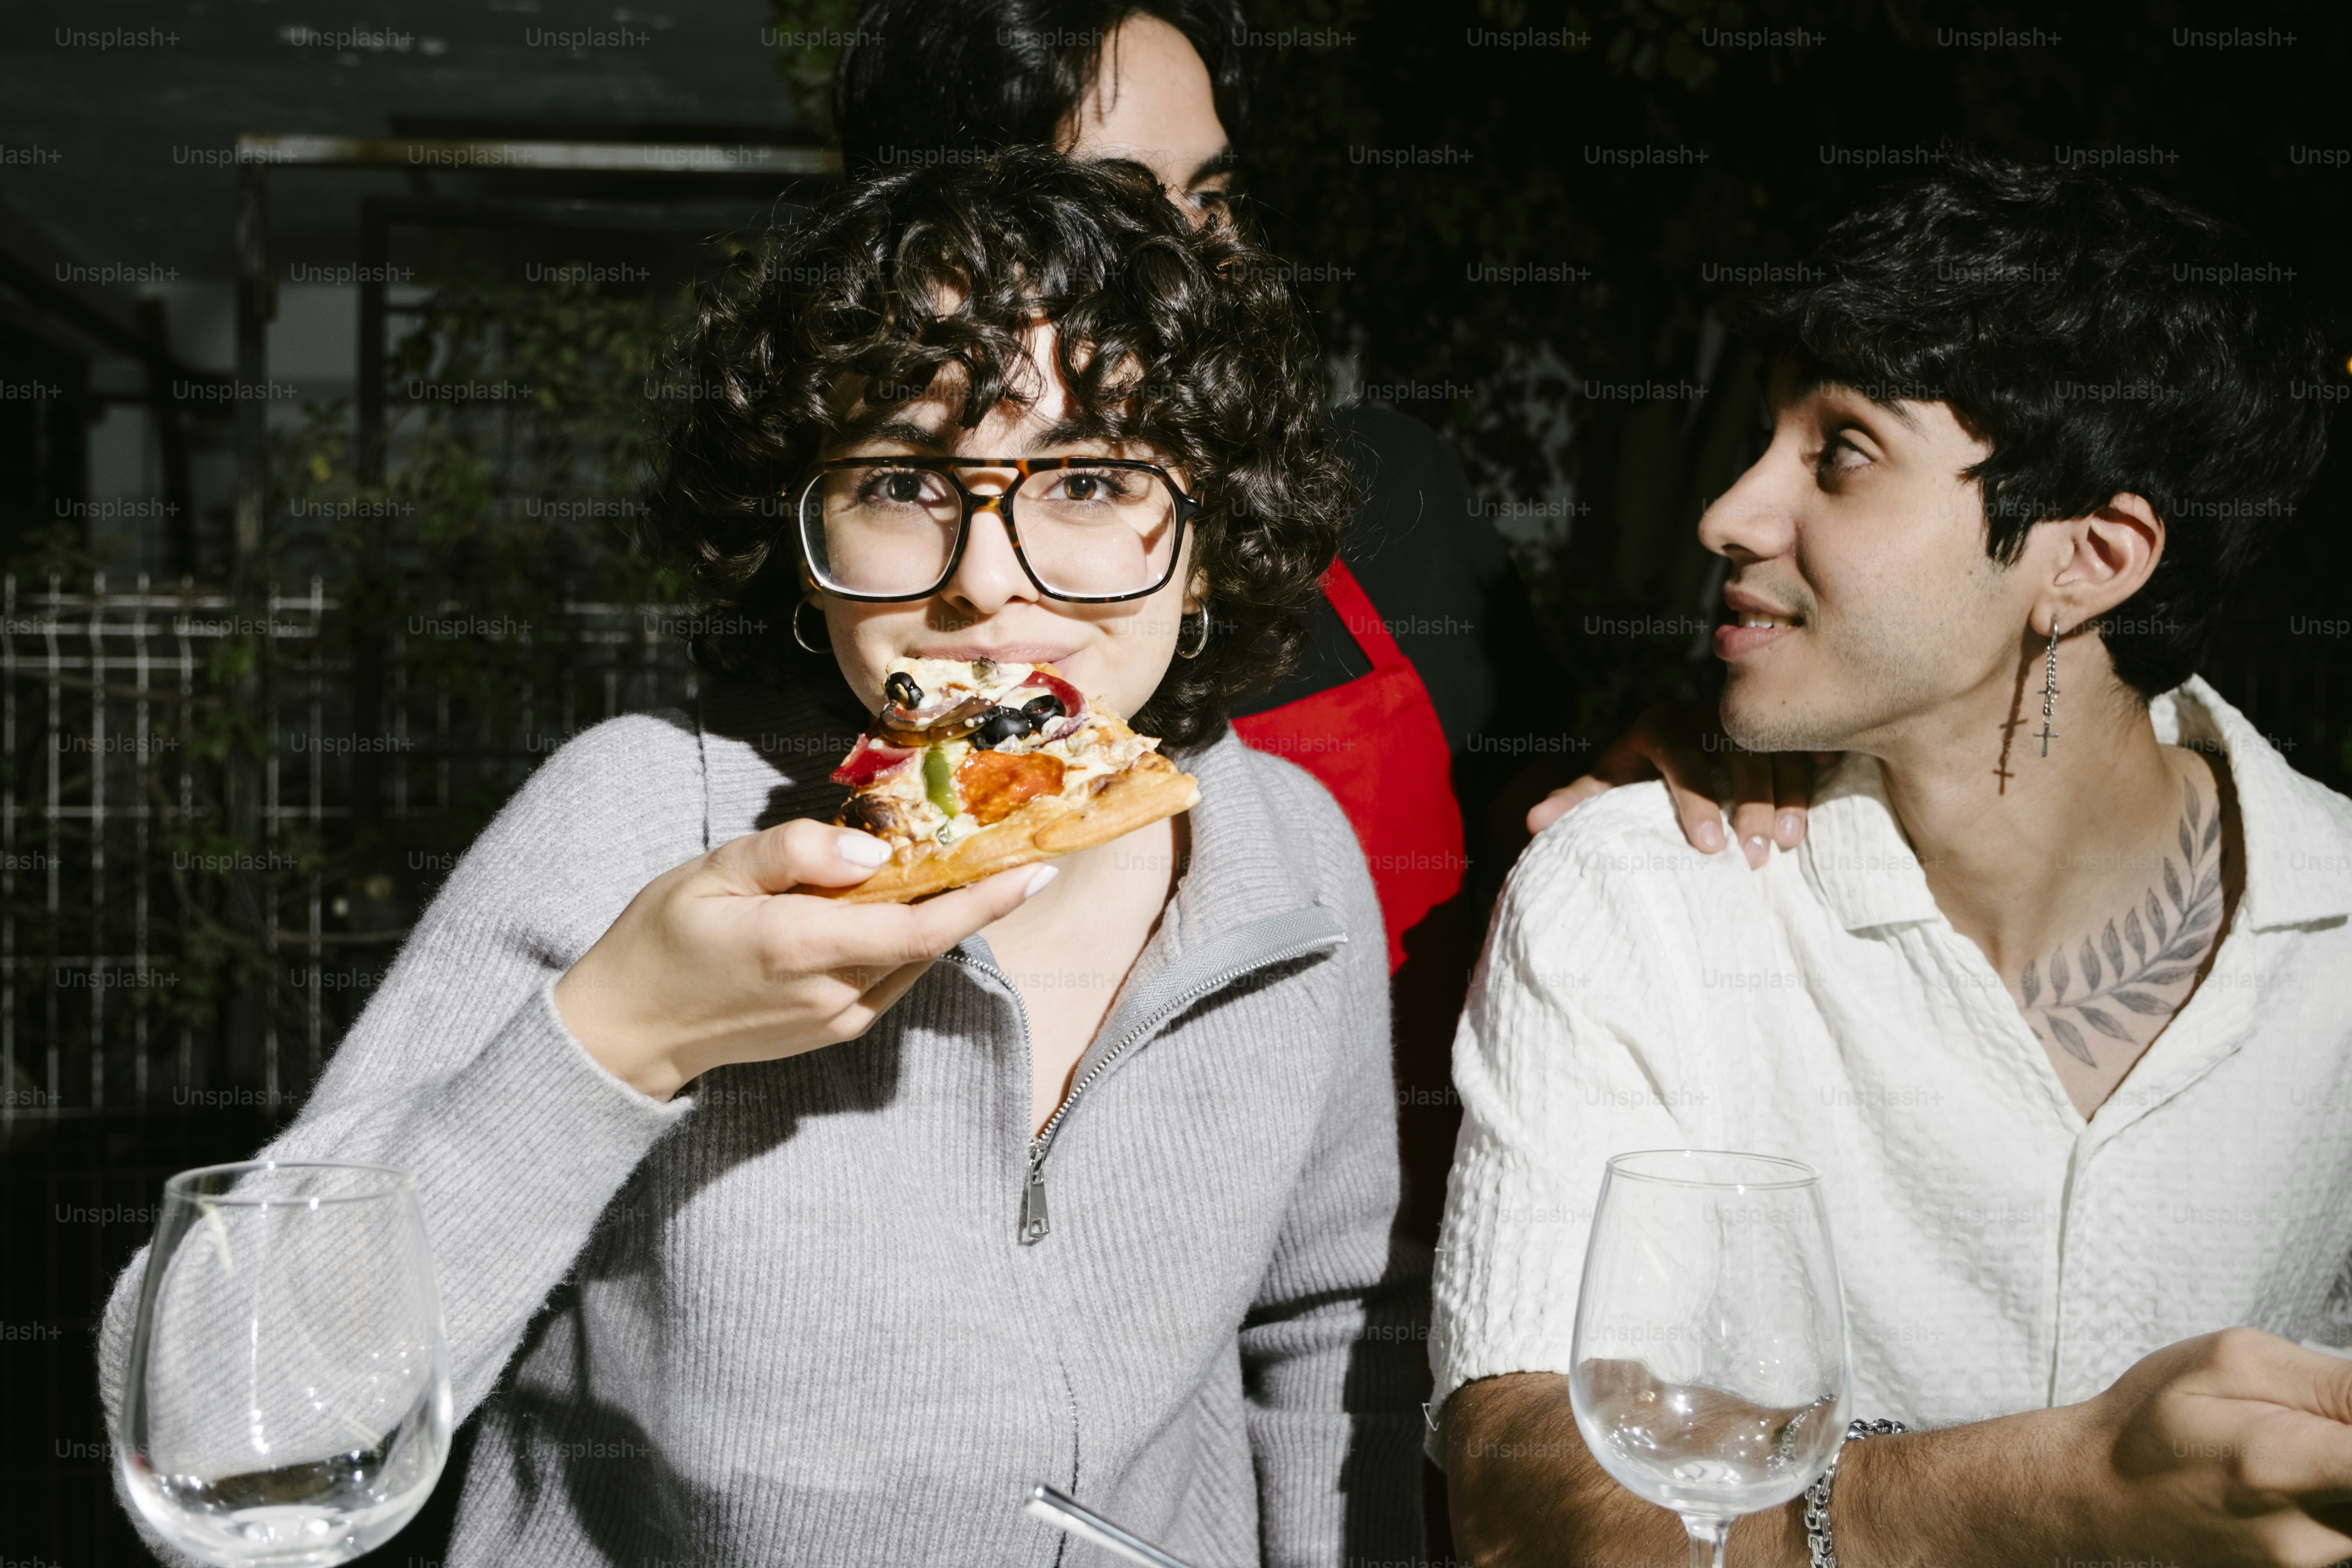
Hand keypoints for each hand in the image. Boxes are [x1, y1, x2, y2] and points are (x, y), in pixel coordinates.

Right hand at [554, 820, 1053, 1099]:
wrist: (628, 1028)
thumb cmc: (663, 938)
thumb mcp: (716, 870)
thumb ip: (796, 852)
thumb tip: (873, 850)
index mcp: (803, 946)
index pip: (919, 925)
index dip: (985, 899)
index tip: (1037, 870)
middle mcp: (832, 993)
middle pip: (927, 941)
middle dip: (975, 897)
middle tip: (1011, 848)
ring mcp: (836, 1019)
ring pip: (913, 961)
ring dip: (940, 917)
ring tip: (963, 866)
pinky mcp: (833, 1030)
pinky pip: (890, 978)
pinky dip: (906, 940)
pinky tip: (899, 905)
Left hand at [1526, 700, 1833, 867]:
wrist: (1667, 753)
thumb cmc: (1637, 774)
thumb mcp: (1606, 784)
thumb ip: (1576, 802)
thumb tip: (1532, 824)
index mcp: (1660, 724)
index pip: (1678, 752)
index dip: (1693, 796)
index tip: (1706, 845)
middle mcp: (1706, 713)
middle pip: (1734, 750)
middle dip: (1748, 802)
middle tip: (1753, 856)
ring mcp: (1747, 719)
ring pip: (1775, 747)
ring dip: (1787, 793)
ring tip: (1789, 843)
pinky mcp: (1780, 726)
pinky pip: (1806, 737)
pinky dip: (1820, 757)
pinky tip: (1836, 776)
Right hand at [2061, 1327, 2351, 1565]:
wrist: (2093, 1497)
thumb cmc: (2150, 1421)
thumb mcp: (2232, 1361)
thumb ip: (2332, 1381)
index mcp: (2288, 1465)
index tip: (2346, 1410)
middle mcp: (2310, 1533)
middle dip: (2350, 1437)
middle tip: (2316, 1422)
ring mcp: (2310, 1565)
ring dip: (2343, 1464)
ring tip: (2293, 1443)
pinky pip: (2347, 1530)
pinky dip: (2334, 1497)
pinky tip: (2291, 1477)